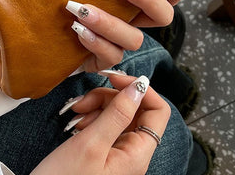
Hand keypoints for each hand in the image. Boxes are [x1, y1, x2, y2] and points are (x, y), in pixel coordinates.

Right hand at [30, 74, 170, 174]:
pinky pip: (105, 126)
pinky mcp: (103, 154)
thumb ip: (118, 113)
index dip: (140, 89)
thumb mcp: (91, 143)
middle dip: (110, 97)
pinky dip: (92, 117)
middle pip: (135, 110)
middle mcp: (132, 154)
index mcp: (137, 154)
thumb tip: (140, 85)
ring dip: (97, 106)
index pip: (158, 111)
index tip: (115, 79)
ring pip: (118, 115)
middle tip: (85, 99)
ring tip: (77, 112)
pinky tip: (77, 122)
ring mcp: (118, 154)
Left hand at [66, 0, 191, 71]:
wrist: (40, 34)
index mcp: (133, 2)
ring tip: (83, 9)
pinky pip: (111, 56)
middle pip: (163, 16)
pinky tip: (77, 29)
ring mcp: (119, 43)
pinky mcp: (102, 61)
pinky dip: (96, 42)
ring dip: (110, 23)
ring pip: (134, 39)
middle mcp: (132, 22)